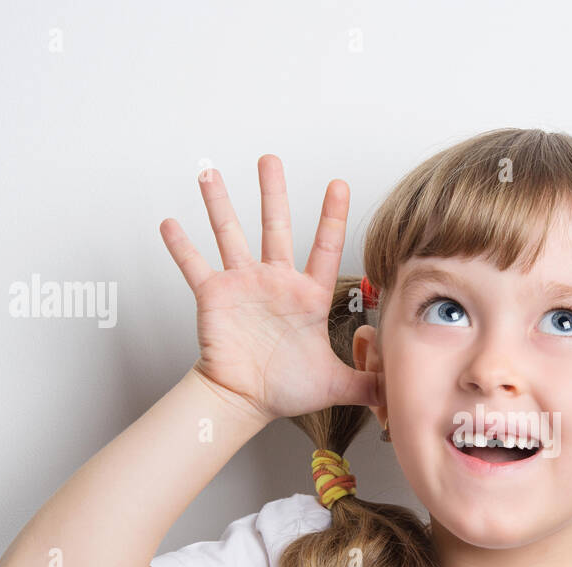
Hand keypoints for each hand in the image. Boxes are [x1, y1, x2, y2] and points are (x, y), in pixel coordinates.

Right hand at [159, 155, 380, 421]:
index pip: (325, 248)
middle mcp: (275, 282)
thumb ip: (371, 382)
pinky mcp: (214, 296)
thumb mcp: (338, 385)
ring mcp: (243, 285)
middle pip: (275, 227)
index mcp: (307, 295)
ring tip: (209, 173)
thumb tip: (401, 388)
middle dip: (273, 192)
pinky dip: (181, 246)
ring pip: (230, 235)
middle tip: (271, 160)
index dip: (333, 216)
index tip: (339, 184)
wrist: (246, 400)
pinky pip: (194, 266)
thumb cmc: (287, 389)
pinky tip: (170, 223)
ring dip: (219, 204)